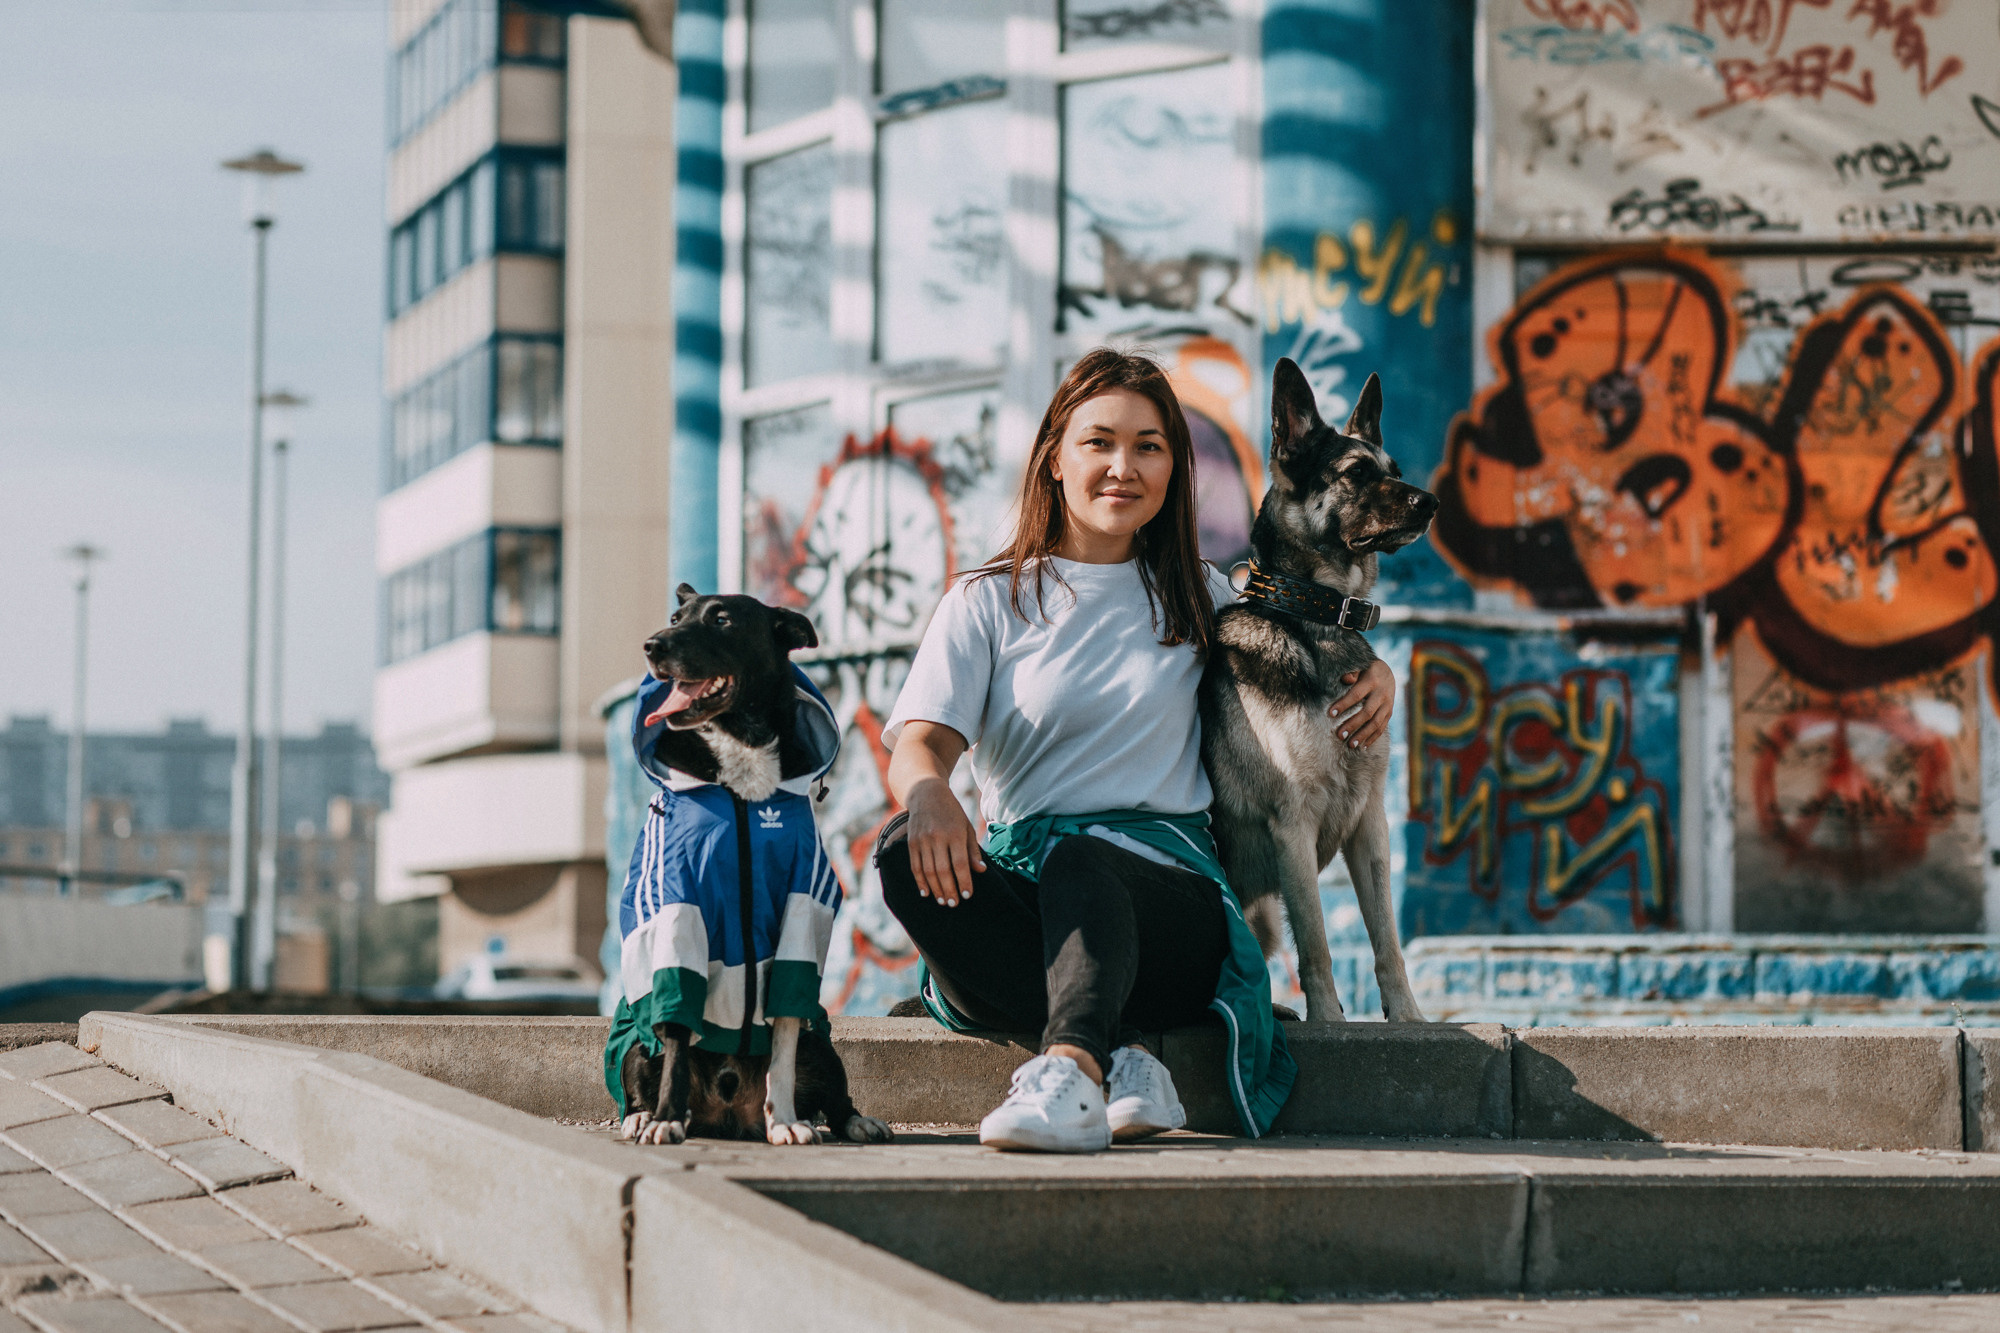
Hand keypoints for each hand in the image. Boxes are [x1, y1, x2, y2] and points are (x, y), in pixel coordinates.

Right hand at [903, 777, 985, 906]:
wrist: (926, 793)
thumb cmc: (951, 812)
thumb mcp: (966, 826)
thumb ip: (973, 850)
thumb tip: (980, 871)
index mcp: (955, 833)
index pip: (960, 863)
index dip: (964, 881)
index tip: (967, 895)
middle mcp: (937, 837)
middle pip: (943, 871)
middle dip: (949, 890)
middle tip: (954, 904)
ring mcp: (922, 840)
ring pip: (928, 871)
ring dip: (935, 889)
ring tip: (942, 901)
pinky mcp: (911, 842)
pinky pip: (915, 866)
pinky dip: (920, 881)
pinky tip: (926, 892)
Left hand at [1330, 658, 1394, 749]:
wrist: (1388, 671)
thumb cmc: (1366, 669)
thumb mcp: (1360, 666)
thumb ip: (1352, 672)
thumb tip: (1345, 679)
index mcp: (1372, 681)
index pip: (1356, 695)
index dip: (1344, 704)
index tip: (1331, 714)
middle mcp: (1382, 694)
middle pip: (1367, 712)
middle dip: (1353, 725)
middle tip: (1340, 735)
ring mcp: (1388, 704)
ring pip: (1376, 723)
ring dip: (1363, 735)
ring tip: (1350, 745)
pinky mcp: (1390, 712)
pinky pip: (1382, 727)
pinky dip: (1373, 737)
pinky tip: (1363, 746)